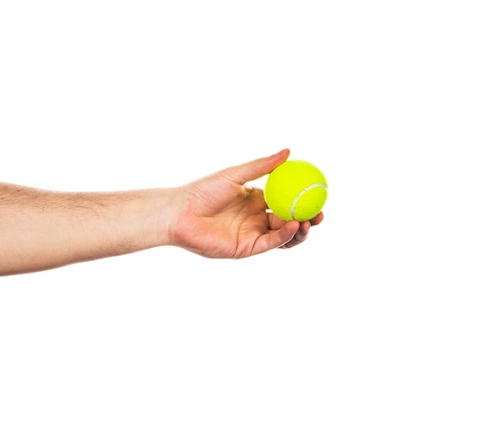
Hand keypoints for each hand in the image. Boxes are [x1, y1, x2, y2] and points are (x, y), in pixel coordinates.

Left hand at [170, 149, 322, 257]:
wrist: (180, 213)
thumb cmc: (203, 191)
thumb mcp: (235, 174)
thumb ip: (262, 166)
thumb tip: (289, 152)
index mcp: (255, 200)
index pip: (285, 201)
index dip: (303, 200)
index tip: (318, 193)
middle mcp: (256, 218)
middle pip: (289, 221)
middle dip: (308, 219)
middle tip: (320, 214)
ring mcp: (252, 234)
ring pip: (283, 236)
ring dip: (299, 231)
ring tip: (309, 222)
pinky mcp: (246, 249)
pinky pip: (270, 243)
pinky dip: (284, 236)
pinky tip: (293, 225)